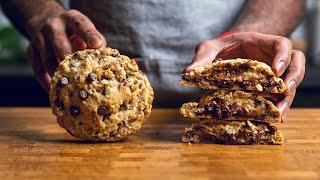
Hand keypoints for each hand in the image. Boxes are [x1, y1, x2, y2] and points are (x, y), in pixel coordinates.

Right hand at [27, 9, 105, 91]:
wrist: (50, 26)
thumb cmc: (77, 34)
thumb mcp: (88, 33)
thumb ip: (96, 45)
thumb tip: (102, 65)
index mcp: (72, 19)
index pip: (81, 25)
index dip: (89, 35)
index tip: (97, 44)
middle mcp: (53, 26)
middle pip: (60, 43)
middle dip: (69, 59)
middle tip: (79, 75)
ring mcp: (39, 37)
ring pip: (47, 59)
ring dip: (58, 75)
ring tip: (68, 89)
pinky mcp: (30, 50)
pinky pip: (37, 69)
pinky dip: (46, 82)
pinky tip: (55, 91)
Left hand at [186, 32, 305, 119]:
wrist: (225, 55)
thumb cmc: (220, 48)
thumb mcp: (209, 48)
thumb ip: (201, 58)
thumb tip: (187, 73)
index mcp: (261, 44)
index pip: (282, 45)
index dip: (283, 56)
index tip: (275, 71)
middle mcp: (272, 59)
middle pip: (296, 64)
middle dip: (293, 78)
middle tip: (284, 92)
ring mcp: (273, 74)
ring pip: (291, 83)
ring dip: (288, 97)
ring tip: (279, 113)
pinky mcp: (269, 88)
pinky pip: (279, 96)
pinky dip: (278, 107)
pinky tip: (272, 118)